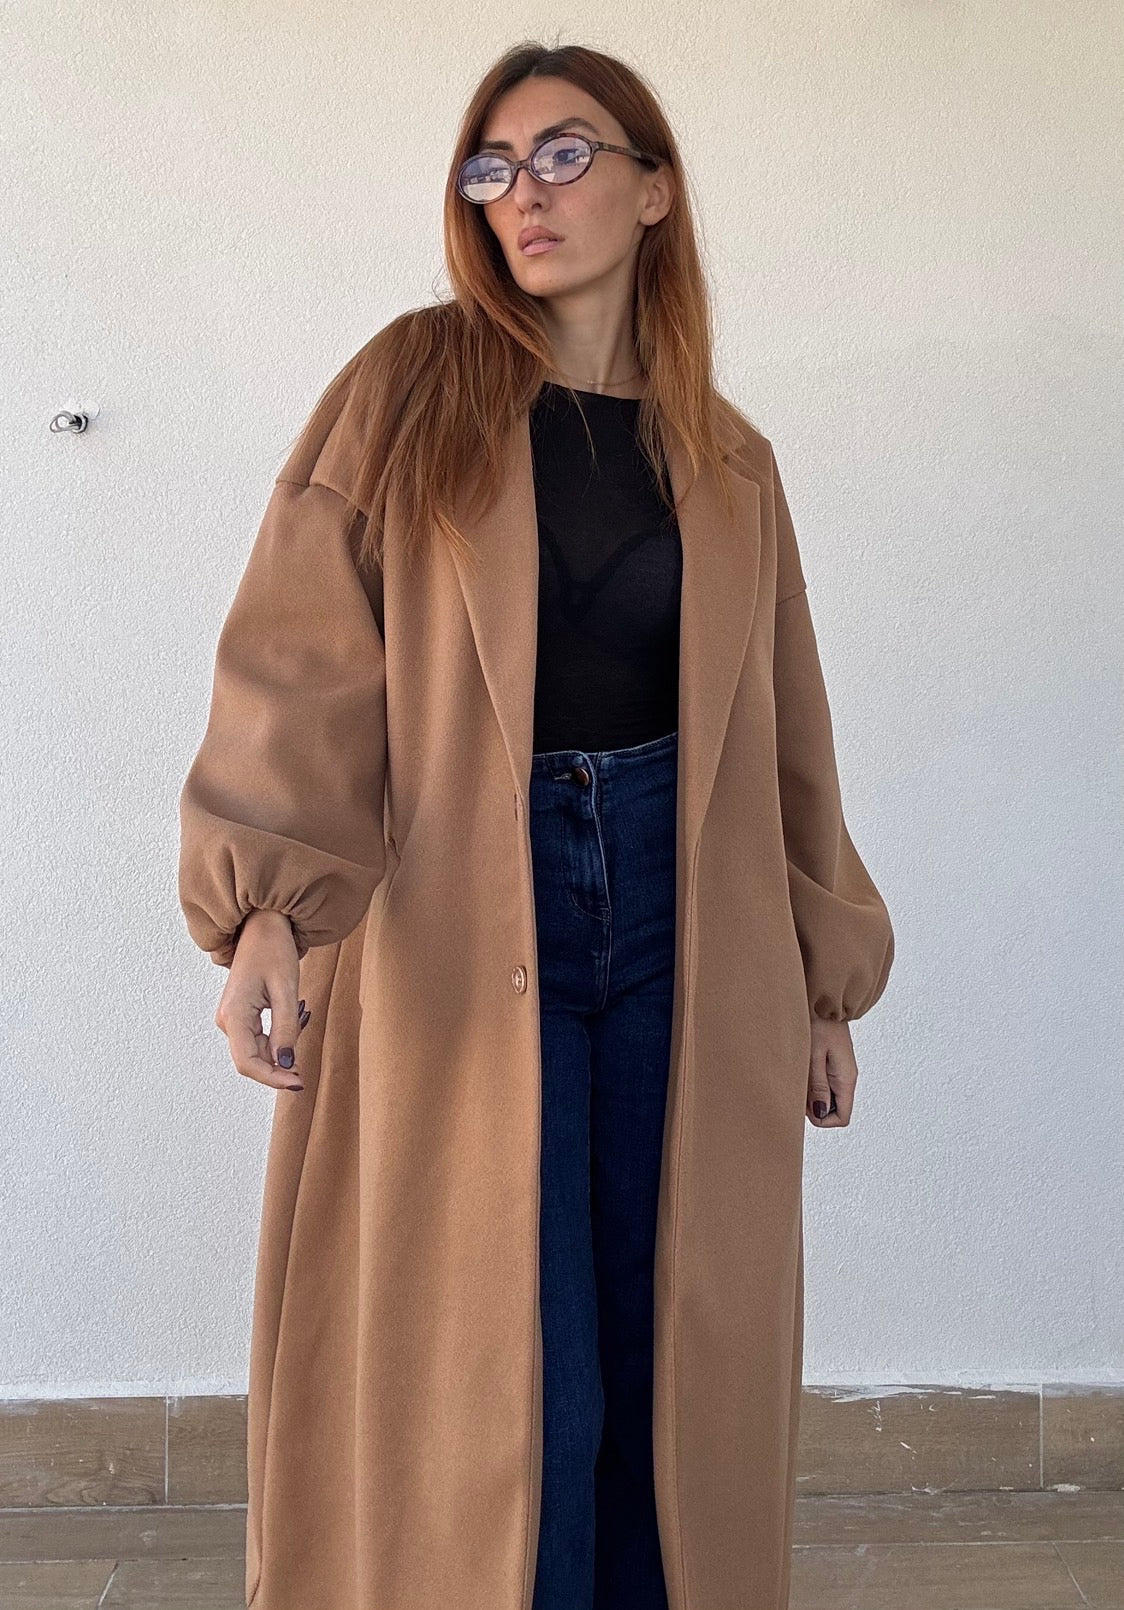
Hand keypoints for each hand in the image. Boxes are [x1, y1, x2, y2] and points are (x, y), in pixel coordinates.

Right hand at [213, 910, 310, 1092]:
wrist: (262, 925)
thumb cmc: (273, 949)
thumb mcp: (287, 989)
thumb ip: (286, 1028)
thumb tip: (287, 1064)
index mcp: (234, 1015)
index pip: (249, 1063)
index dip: (273, 1078)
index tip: (299, 1083)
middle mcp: (227, 1021)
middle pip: (253, 1060)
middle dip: (282, 1062)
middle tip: (307, 1045)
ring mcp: (232, 1019)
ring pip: (259, 1050)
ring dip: (284, 1045)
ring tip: (302, 1012)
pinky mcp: (240, 1015)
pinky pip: (260, 1038)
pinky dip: (281, 1035)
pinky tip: (296, 1013)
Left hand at [806, 1016, 855, 1126]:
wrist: (824, 998)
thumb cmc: (818, 1022)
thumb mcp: (814, 1055)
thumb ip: (817, 1085)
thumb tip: (819, 1113)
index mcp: (846, 1079)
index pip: (842, 1118)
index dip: (822, 1119)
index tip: (805, 1104)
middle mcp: (846, 1077)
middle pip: (834, 1109)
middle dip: (814, 1107)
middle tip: (798, 1087)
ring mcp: (840, 1070)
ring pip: (827, 1097)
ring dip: (811, 1093)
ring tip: (799, 1074)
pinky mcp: (832, 1062)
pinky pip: (823, 1082)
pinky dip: (811, 1082)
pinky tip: (801, 1068)